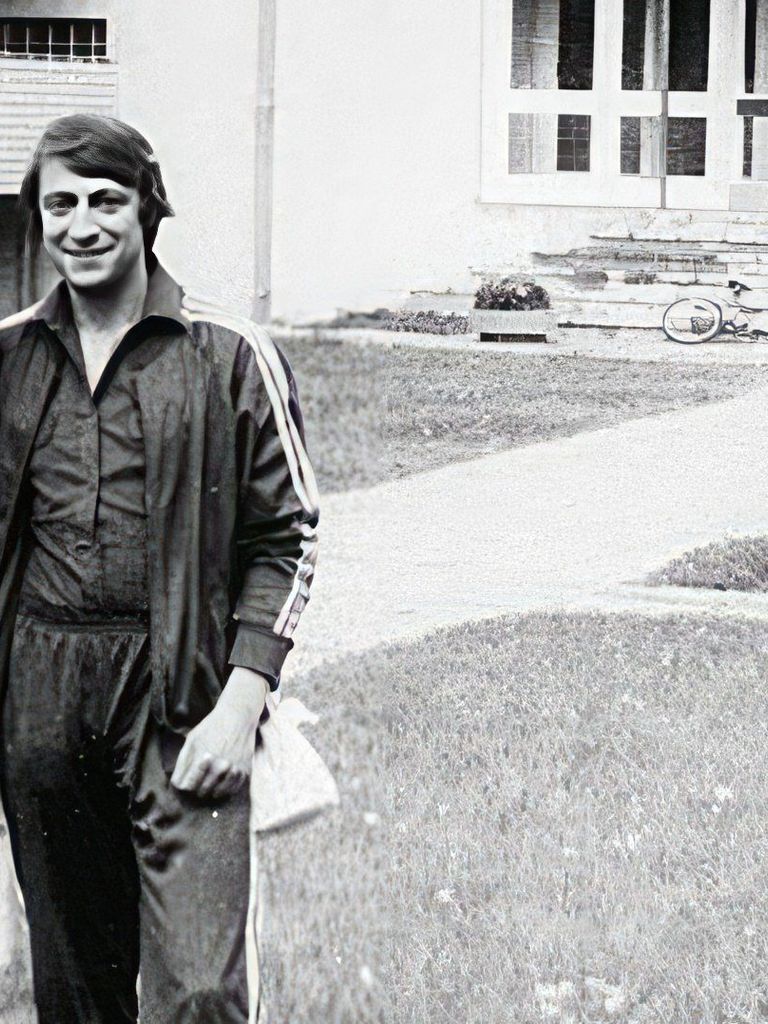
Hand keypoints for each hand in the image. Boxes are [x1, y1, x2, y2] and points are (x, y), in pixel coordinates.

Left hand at [170, 667, 268, 798]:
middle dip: (197, 788)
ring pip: (218, 794)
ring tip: (209, 783)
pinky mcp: (245, 771)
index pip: (186, 787)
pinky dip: (226, 789)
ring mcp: (233, 770)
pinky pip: (232, 790)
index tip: (185, 782)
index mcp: (202, 759)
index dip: (183, 786)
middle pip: (202, 792)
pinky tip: (221, 781)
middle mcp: (219, 767)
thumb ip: (183, 762)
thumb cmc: (212, 727)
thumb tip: (177, 783)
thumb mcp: (192, 739)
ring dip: (212, 790)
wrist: (238, 717)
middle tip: (198, 782)